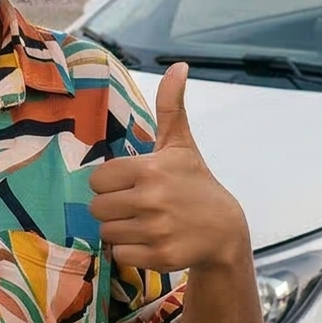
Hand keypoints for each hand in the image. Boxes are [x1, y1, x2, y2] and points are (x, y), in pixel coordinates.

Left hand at [88, 65, 250, 274]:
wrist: (224, 229)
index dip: (111, 183)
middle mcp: (151, 199)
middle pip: (97, 208)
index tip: (132, 184)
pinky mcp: (158, 257)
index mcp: (151, 168)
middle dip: (113, 208)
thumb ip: (171, 106)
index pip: (98, 179)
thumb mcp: (181, 144)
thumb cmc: (195, 183)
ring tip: (145, 223)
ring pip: (106, 232)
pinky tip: (150, 241)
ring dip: (121, 230)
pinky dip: (131, 251)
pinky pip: (119, 255)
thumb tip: (178, 65)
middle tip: (137, 205)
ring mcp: (155, 230)